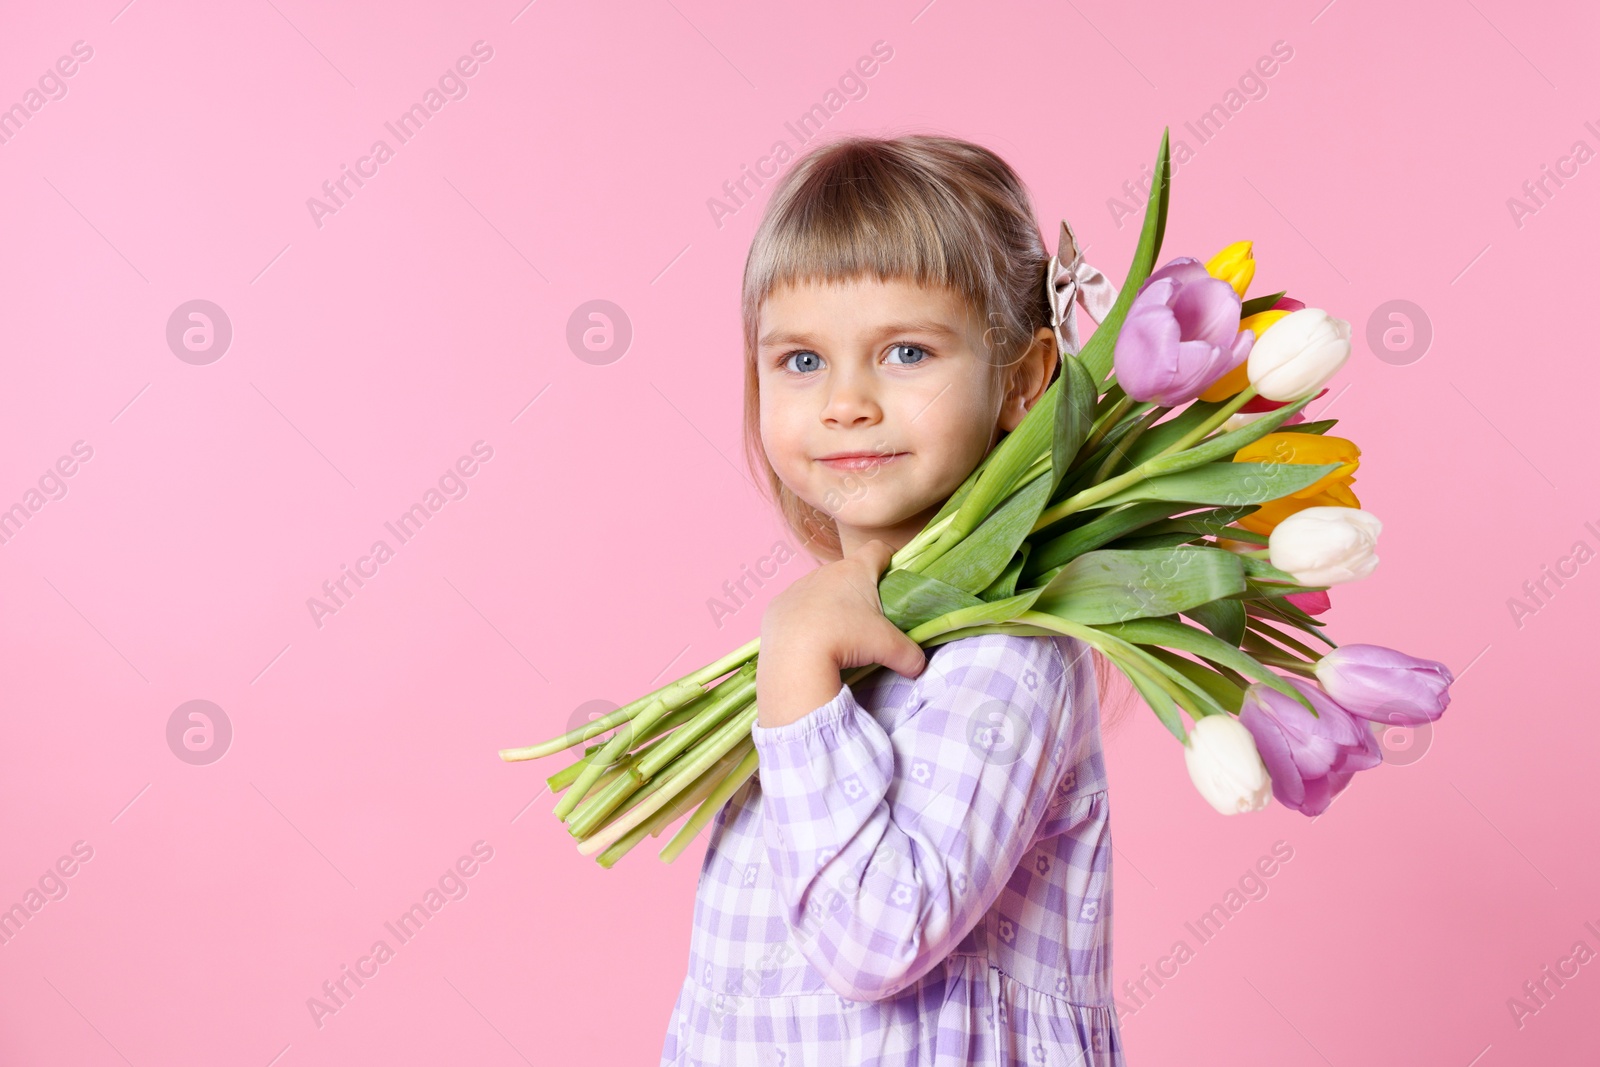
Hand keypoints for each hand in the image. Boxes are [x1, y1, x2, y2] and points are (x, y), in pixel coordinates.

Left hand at [756, 539, 927, 728]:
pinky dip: (804, 619)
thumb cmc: (846, 640)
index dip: (889, 559)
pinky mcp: (778, 605)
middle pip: (848, 572)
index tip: (893, 577)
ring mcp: (798, 586)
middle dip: (858, 590)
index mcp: (855, 571)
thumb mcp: (888, 648)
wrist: (793, 657)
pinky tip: (808, 640)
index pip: (878, 549)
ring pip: (820, 589)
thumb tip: (919, 666)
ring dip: (830, 605)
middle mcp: (825, 571)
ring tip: (835, 634)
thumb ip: (910, 654)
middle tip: (867, 619)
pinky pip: (796, 606)